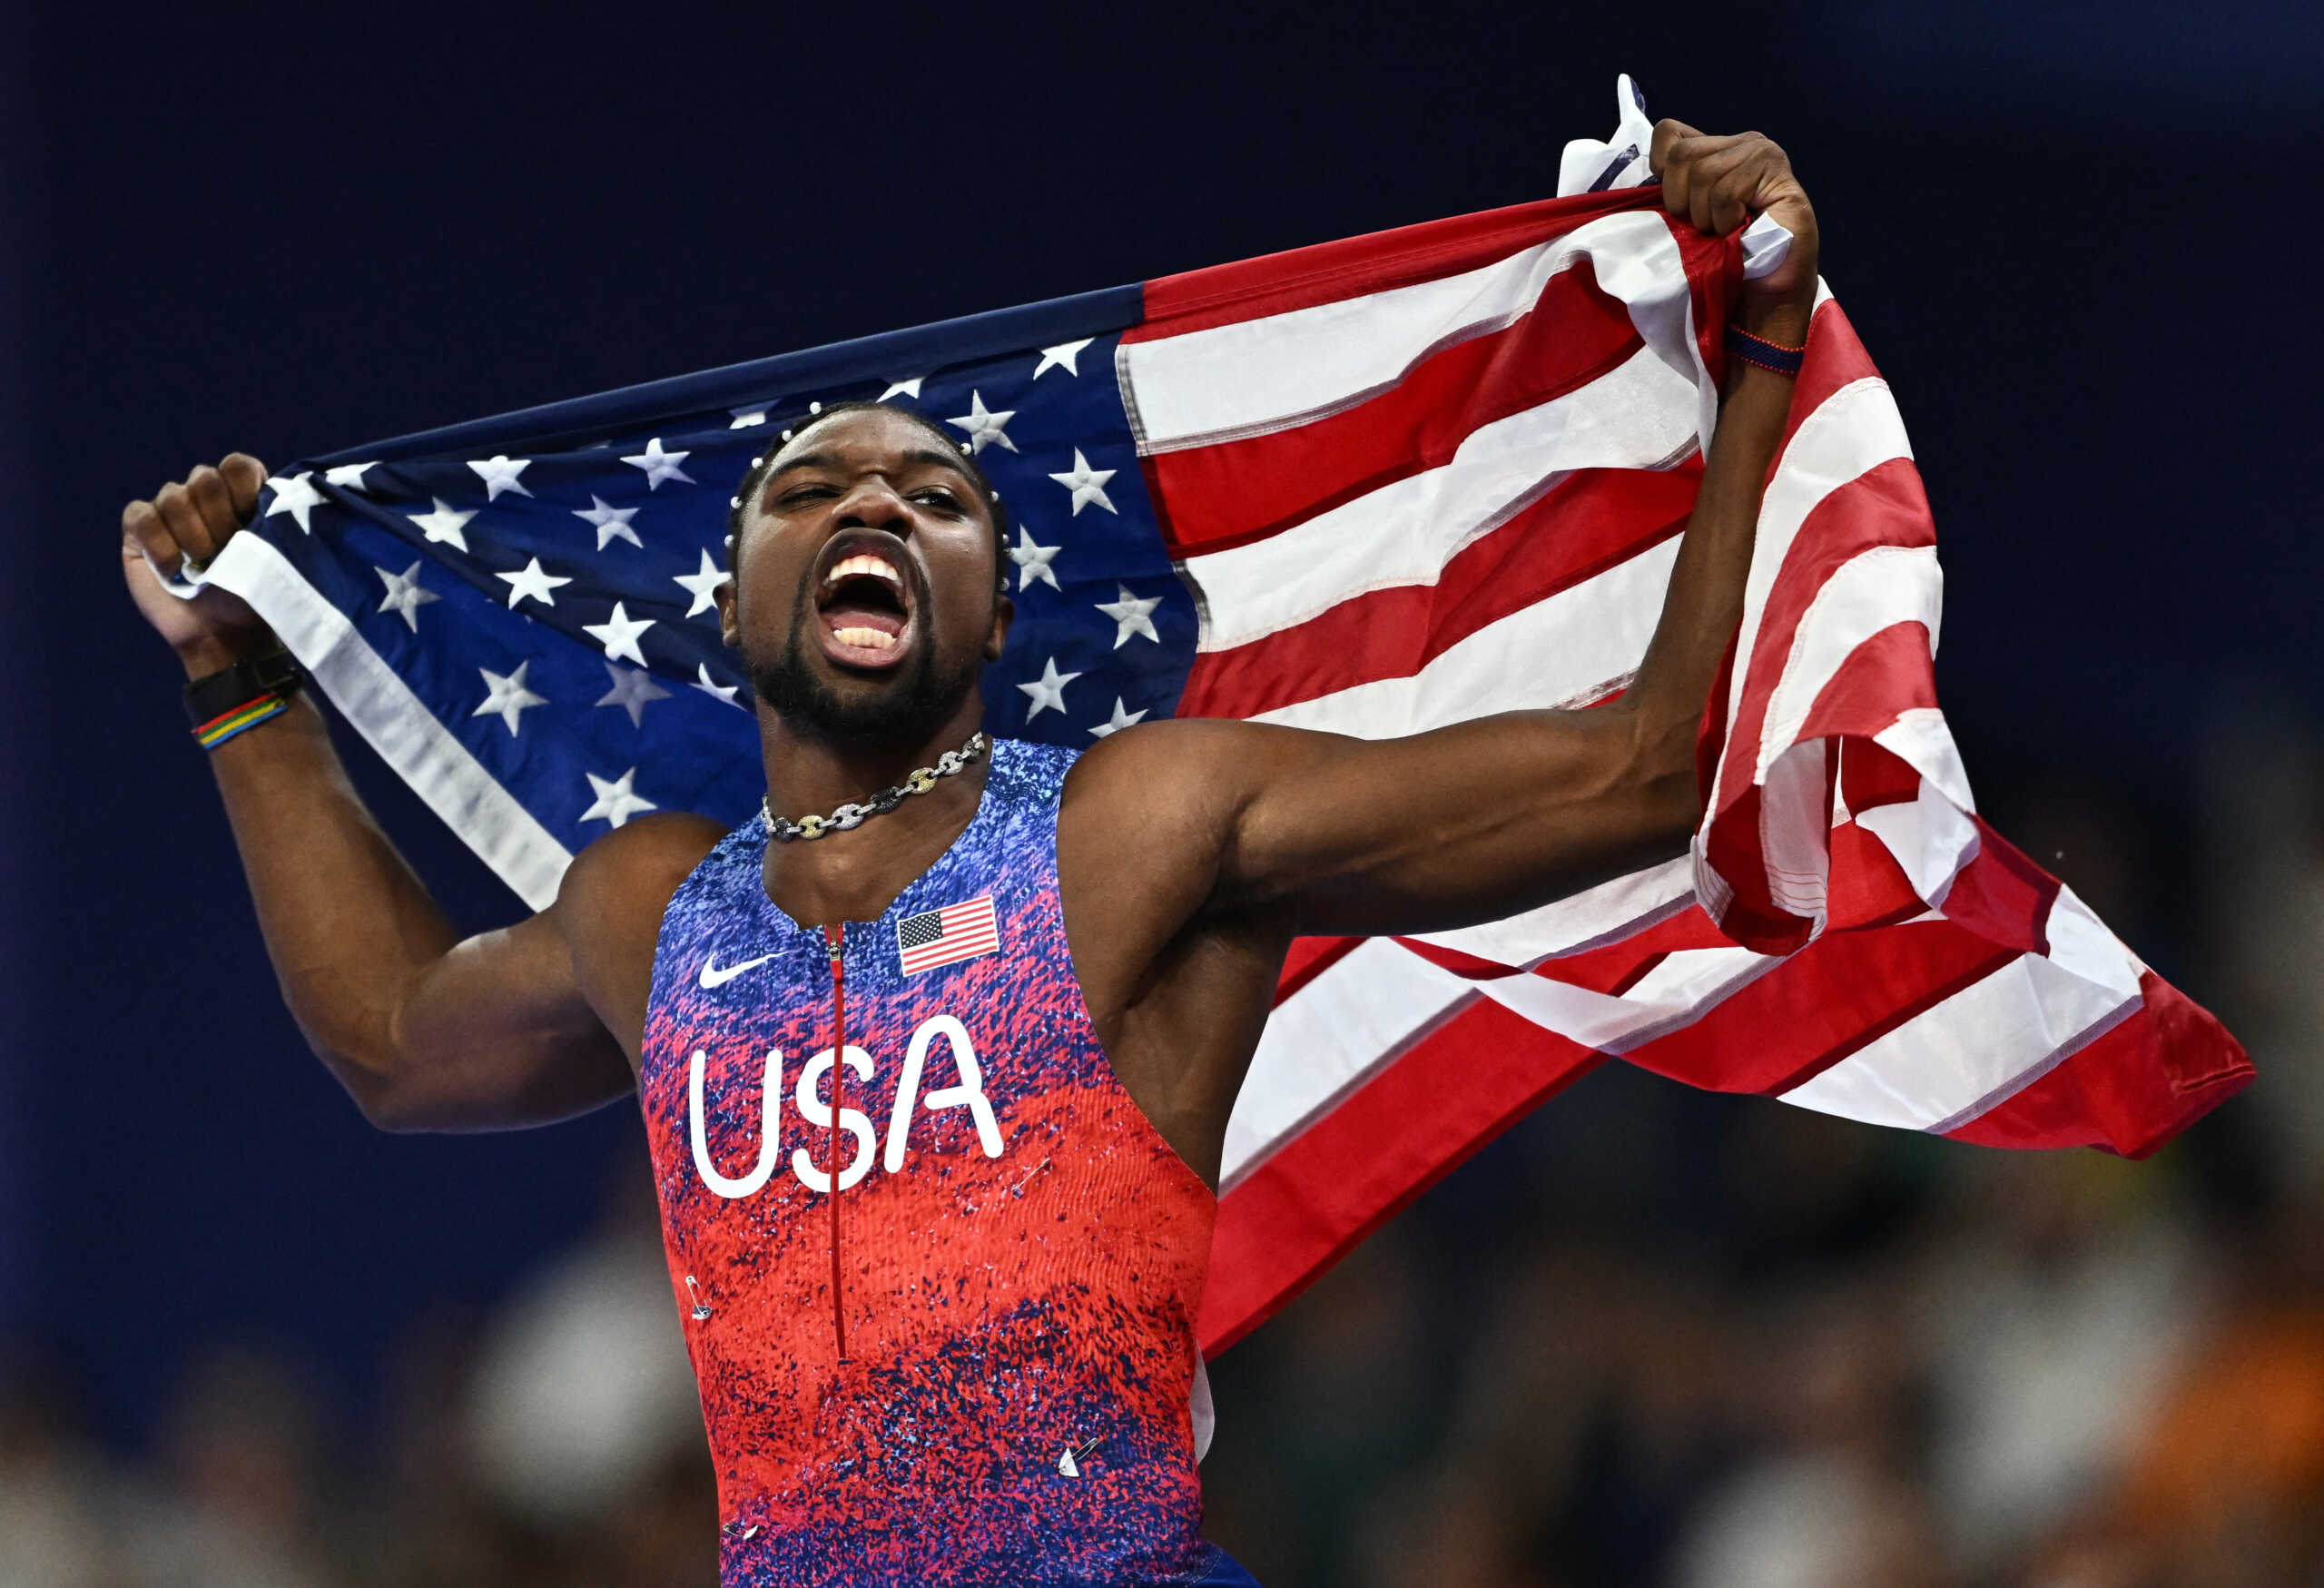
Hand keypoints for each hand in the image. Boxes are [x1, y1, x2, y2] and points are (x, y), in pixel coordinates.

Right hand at [120, 454, 275, 674]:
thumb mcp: (274, 555)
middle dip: (218, 518)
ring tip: (201, 566)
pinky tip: (171, 569)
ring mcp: (170, 512)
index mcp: (242, 497)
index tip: (252, 522)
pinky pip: (140, 515)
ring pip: (173, 496)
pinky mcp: (139, 530)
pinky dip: (157, 543)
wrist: (222, 633)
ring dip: (190, 535)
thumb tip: (273, 492)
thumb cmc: (252, 595)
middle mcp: (205, 499)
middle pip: (204, 477)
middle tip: (226, 552)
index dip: (243, 490)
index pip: (237, 465)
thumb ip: (270, 516)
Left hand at [1649, 121, 1818, 336]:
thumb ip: (1672, 187)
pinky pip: (1725, 191)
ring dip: (1706, 217)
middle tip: (1704, 227)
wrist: (1763, 292)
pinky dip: (1725, 222)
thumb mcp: (1686, 216)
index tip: (1677, 206)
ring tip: (1724, 232)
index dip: (1661, 170)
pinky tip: (1741, 231)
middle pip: (1682, 154)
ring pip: (1703, 173)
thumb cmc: (1723, 257)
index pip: (1668, 132)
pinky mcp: (1779, 175)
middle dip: (1682, 201)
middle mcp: (1743, 142)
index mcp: (1717, 147)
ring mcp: (1764, 154)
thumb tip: (1642, 176)